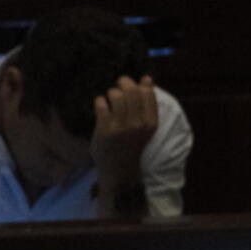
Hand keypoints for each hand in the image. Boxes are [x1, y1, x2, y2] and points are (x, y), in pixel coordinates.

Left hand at [90, 75, 157, 215]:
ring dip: (110, 93)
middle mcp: (137, 124)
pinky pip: (101, 104)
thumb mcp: (146, 127)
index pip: (147, 93)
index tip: (132, 87)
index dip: (138, 84)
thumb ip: (147, 105)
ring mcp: (121, 127)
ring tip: (109, 100)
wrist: (120, 170)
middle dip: (123, 83)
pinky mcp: (104, 129)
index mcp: (150, 123)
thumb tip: (147, 78)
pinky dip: (99, 101)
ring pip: (115, 95)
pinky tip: (101, 107)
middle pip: (131, 90)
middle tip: (118, 88)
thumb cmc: (132, 145)